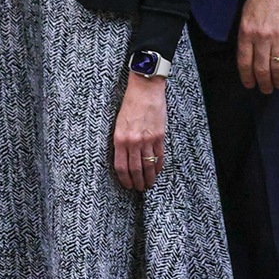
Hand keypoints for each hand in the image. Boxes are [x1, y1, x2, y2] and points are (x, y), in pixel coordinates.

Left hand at [112, 73, 168, 192]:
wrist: (145, 89)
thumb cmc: (129, 104)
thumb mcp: (118, 123)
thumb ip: (121, 141)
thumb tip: (124, 158)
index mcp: (119, 138)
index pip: (121, 166)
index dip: (124, 179)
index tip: (127, 185)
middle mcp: (133, 141)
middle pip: (135, 169)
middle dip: (137, 182)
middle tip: (139, 189)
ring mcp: (147, 139)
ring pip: (148, 166)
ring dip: (149, 178)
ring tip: (149, 185)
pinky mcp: (159, 136)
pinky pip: (159, 156)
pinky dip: (158, 167)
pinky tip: (157, 172)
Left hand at [236, 0, 278, 91]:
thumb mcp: (246, 14)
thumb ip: (246, 34)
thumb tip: (248, 54)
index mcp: (246, 32)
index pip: (244, 61)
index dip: (247, 76)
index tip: (250, 85)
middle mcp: (262, 37)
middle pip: (261, 68)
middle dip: (263, 83)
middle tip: (266, 90)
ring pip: (278, 67)